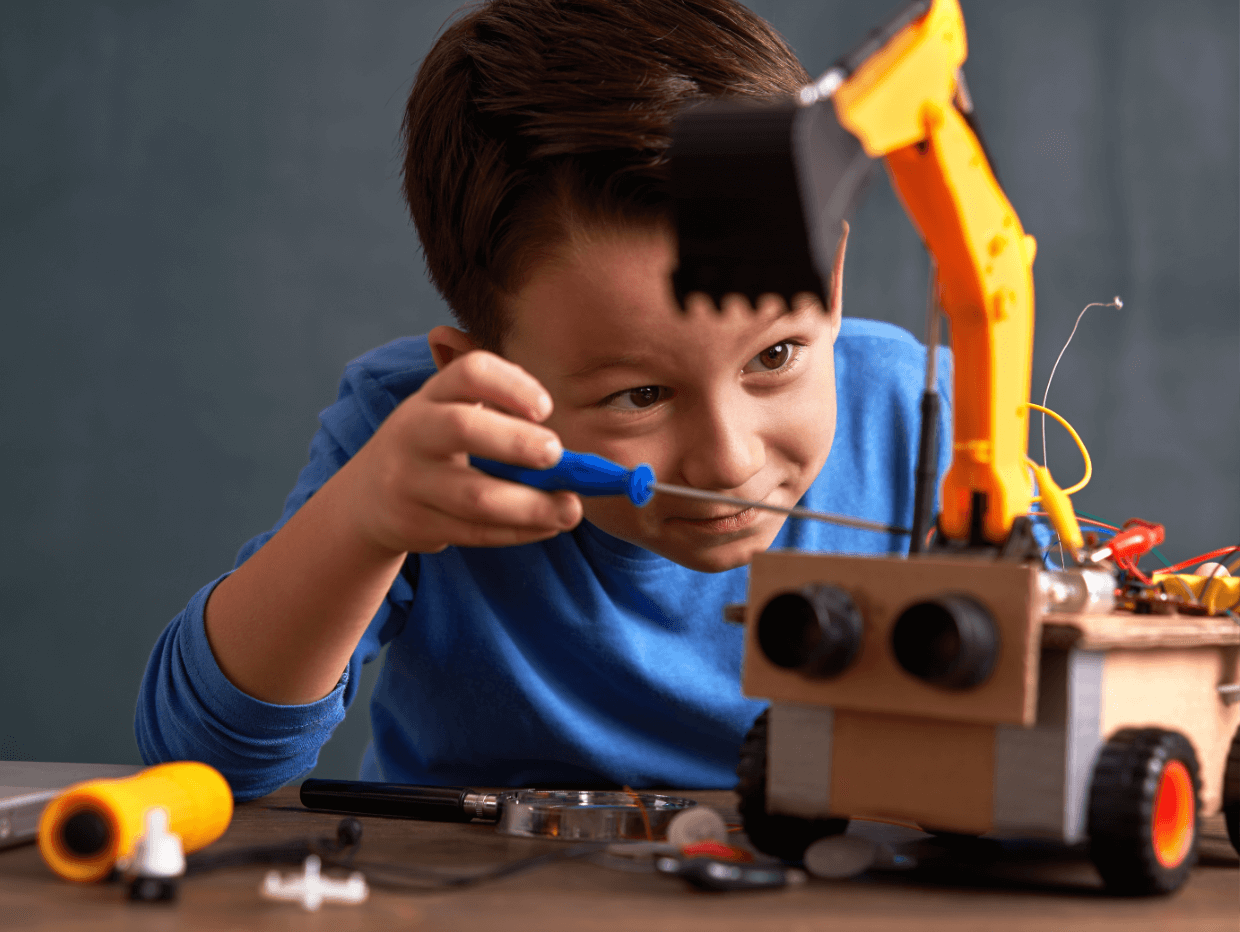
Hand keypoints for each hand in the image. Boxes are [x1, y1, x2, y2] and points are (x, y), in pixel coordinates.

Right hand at [338, 349, 582, 554]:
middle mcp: (414, 430)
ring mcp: (409, 480)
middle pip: (463, 428)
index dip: (512, 385)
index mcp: (433, 394)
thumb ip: (506, 419)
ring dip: (532, 505)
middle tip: (557, 455)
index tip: (546, 409)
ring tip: (571, 510)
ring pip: (475, 496)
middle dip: (517, 443)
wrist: (368, 497)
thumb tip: (576, 459)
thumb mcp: (452, 413)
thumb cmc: (436, 447)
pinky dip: (518, 531)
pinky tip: (546, 526)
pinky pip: (474, 532)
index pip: (470, 372)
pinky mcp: (414, 523)